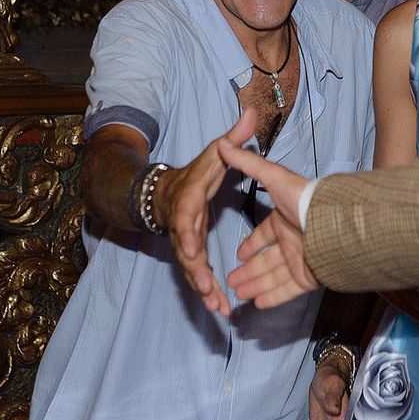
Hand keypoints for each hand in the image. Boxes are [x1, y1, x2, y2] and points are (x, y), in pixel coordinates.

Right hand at [163, 110, 249, 316]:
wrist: (167, 195)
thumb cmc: (194, 175)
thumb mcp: (212, 155)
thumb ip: (231, 139)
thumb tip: (251, 111)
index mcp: (188, 203)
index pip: (185, 220)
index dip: (185, 235)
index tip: (188, 248)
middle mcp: (185, 228)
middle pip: (188, 254)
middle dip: (196, 272)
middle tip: (207, 288)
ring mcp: (188, 245)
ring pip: (194, 272)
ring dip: (205, 290)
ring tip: (219, 307)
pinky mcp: (195, 257)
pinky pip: (201, 278)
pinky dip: (210, 293)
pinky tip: (224, 308)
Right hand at [219, 136, 320, 308]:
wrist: (335, 223)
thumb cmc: (306, 198)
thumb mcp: (273, 177)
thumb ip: (248, 164)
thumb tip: (223, 144)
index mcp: (284, 220)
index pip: (264, 235)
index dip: (251, 245)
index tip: (238, 254)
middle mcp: (292, 240)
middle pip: (266, 260)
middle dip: (248, 271)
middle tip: (230, 281)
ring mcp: (301, 260)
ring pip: (273, 277)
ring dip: (255, 285)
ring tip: (237, 294)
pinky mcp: (309, 277)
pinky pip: (288, 290)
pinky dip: (272, 297)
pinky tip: (257, 304)